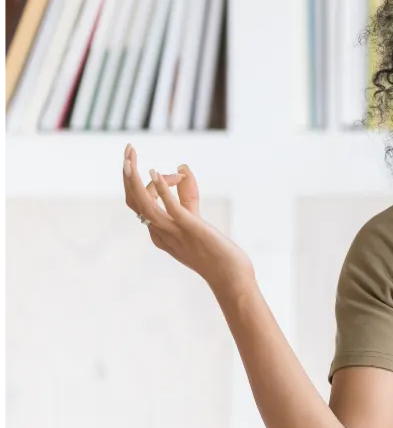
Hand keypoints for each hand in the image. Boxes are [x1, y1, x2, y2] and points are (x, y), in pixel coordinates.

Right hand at [121, 144, 253, 293]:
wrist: (230, 277)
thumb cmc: (215, 252)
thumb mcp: (195, 220)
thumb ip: (187, 196)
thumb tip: (183, 167)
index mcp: (158, 233)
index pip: (138, 204)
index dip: (147, 182)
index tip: (178, 174)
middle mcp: (160, 233)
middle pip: (133, 201)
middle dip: (127, 175)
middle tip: (128, 150)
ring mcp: (173, 231)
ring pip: (143, 204)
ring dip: (133, 180)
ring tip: (129, 158)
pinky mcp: (189, 228)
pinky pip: (169, 208)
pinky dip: (161, 189)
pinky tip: (156, 172)